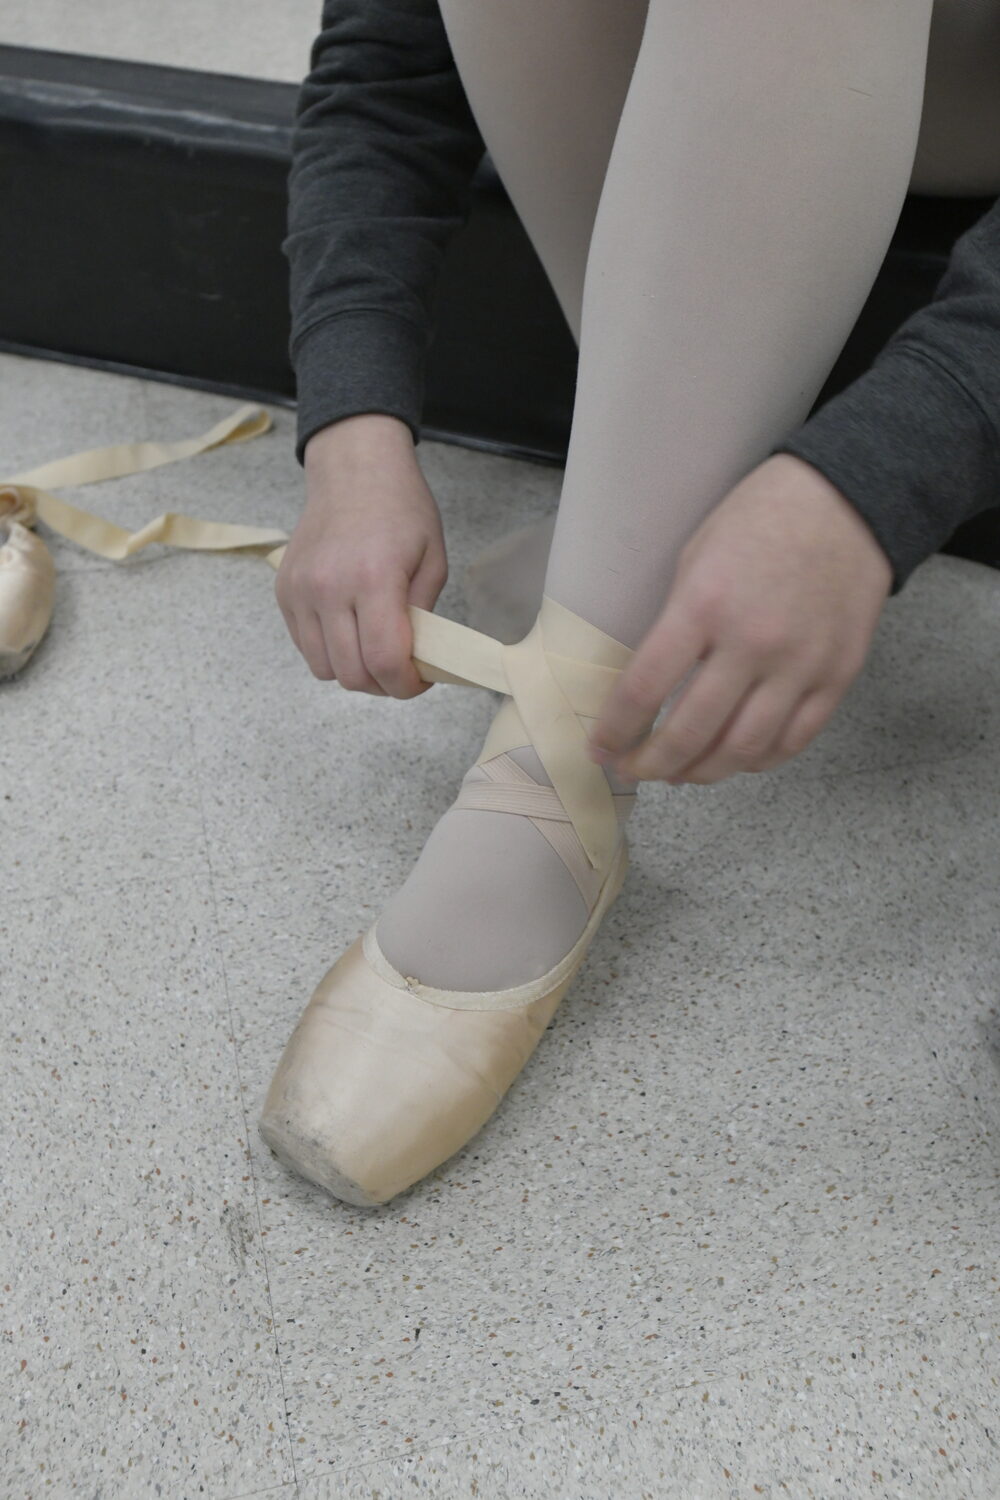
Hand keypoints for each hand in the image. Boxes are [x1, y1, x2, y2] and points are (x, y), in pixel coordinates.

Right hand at [275, 415, 447, 696]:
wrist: (354, 470)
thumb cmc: (401, 509)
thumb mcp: (433, 560)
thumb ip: (424, 617)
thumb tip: (417, 663)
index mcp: (373, 578)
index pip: (384, 661)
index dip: (406, 686)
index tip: (419, 681)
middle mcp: (329, 588)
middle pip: (351, 674)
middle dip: (381, 684)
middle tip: (400, 668)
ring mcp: (300, 591)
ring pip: (323, 669)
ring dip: (352, 671)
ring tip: (373, 651)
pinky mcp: (284, 591)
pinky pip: (305, 646)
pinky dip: (329, 651)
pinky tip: (349, 630)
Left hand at [587, 453, 892, 784]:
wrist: (847, 499)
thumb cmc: (759, 519)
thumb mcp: (695, 557)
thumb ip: (675, 624)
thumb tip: (650, 687)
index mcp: (703, 605)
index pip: (643, 690)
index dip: (616, 731)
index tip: (601, 749)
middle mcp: (752, 643)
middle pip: (691, 733)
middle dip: (652, 764)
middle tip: (635, 770)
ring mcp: (800, 665)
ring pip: (743, 750)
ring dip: (703, 772)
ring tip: (681, 773)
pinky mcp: (838, 676)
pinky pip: (793, 740)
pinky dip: (758, 760)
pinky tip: (735, 759)